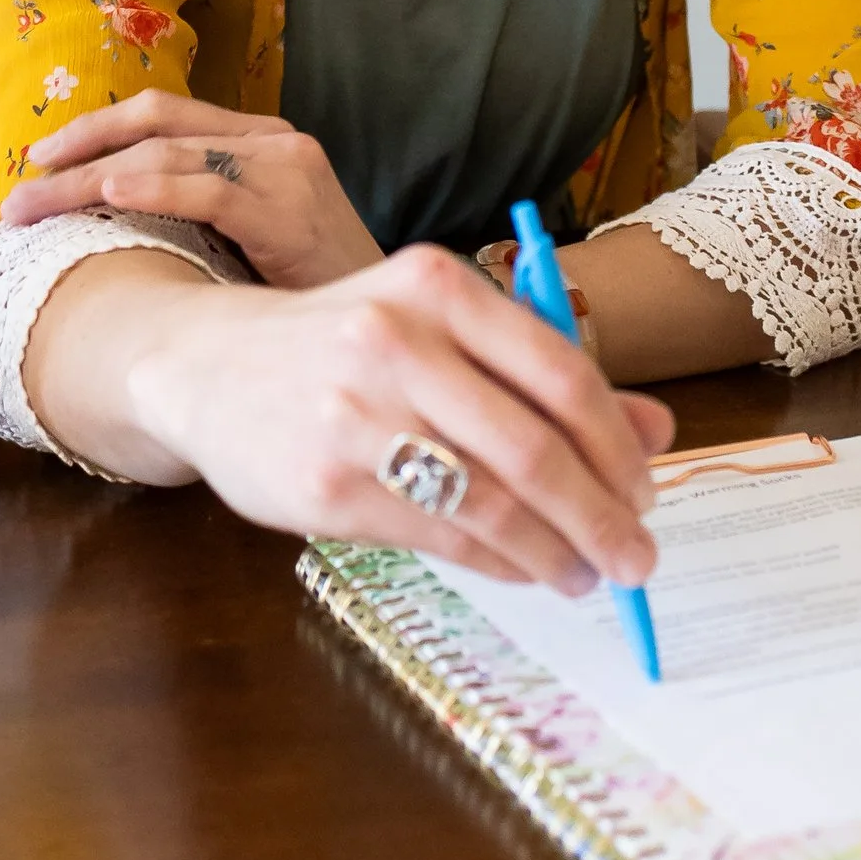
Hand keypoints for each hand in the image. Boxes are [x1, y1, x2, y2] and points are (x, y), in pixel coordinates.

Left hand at [7, 92, 380, 290]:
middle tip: (17, 193)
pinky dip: (151, 190)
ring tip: (35, 209)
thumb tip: (107, 218)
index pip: (162, 115)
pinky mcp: (290, 211)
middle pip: (153, 127)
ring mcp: (285, 171)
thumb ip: (197, 215)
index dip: (94, 130)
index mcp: (260, 142)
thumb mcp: (248, 241)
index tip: (39, 162)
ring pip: (164, 157)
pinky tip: (107, 197)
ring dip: (86, 183)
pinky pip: (207, 191)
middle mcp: (273, 142)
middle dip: (75, 154)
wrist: (386, 330)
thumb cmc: (310, 296)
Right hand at [126, 242, 674, 595]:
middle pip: (534, 446)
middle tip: (637, 556)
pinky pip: (441, 535)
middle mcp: (395, 339)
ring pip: (492, 501)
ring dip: (557, 551)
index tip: (648, 491)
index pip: (560, 370)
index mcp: (436, 285)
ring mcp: (355, 415)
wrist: (206, 366)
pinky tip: (525, 570)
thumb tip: (655, 433)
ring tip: (588, 574)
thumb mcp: (439, 332)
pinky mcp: (327, 485)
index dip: (617, 444)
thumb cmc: (342, 348)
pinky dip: (500, 563)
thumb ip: (542, 374)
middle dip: (602, 514)